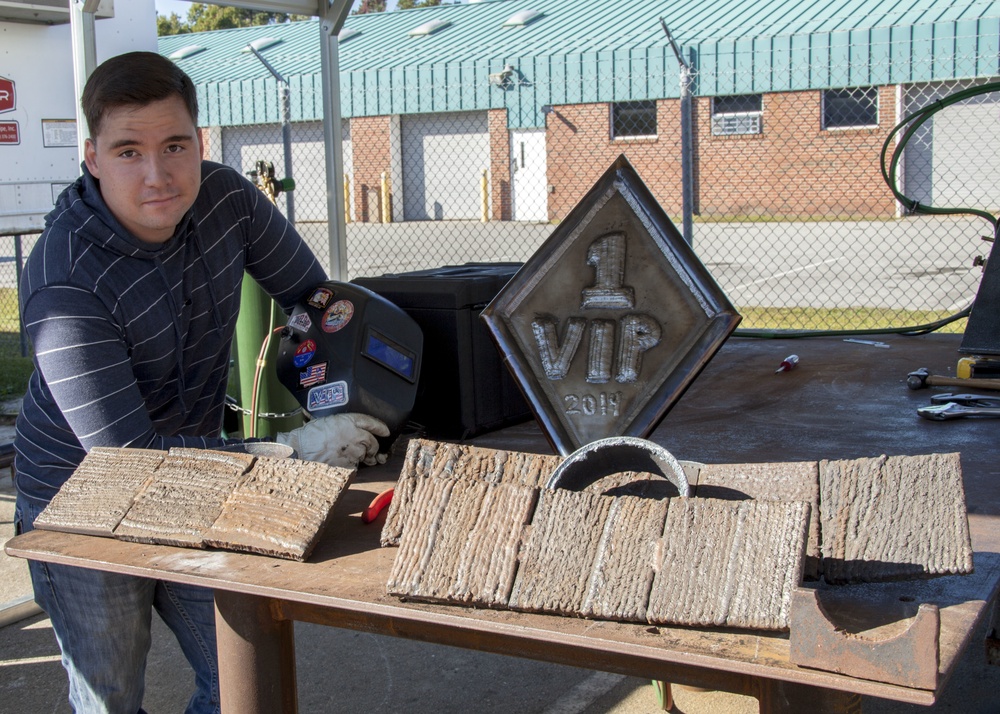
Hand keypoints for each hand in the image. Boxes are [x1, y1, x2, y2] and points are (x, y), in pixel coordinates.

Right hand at [275, 413, 389, 467]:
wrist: (300, 449)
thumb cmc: (310, 434)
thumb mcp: (328, 421)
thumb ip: (343, 424)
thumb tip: (351, 430)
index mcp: (349, 421)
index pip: (371, 422)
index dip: (380, 427)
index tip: (385, 431)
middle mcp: (355, 435)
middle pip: (372, 442)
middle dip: (373, 447)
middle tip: (370, 450)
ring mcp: (353, 451)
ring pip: (363, 455)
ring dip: (361, 457)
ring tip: (351, 456)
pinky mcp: (349, 465)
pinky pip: (355, 465)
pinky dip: (351, 465)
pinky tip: (341, 462)